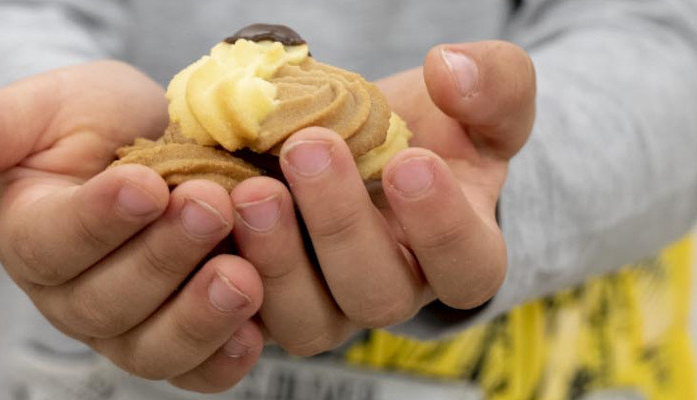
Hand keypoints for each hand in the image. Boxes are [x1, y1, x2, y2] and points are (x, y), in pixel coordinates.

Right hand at [0, 61, 264, 391]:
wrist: (159, 140)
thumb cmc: (93, 124)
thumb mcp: (40, 108)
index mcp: (32, 238)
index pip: (55, 243)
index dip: (99, 220)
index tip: (143, 183)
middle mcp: (73, 297)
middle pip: (108, 302)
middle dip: (163, 256)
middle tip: (210, 206)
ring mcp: (127, 327)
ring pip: (151, 348)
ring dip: (198, 318)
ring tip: (242, 275)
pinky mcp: (180, 342)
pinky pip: (197, 372)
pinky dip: (224, 361)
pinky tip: (255, 334)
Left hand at [231, 41, 534, 355]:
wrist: (359, 141)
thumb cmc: (434, 125)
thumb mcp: (484, 95)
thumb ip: (493, 82)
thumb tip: (451, 71)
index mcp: (460, 253)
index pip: (467, 267)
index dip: (440, 225)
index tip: (409, 161)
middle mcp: (392, 291)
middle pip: (376, 295)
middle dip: (339, 223)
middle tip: (306, 148)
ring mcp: (326, 306)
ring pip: (305, 320)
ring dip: (275, 258)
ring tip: (249, 189)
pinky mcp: (264, 304)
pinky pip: (241, 313)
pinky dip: (218, 270)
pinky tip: (203, 212)